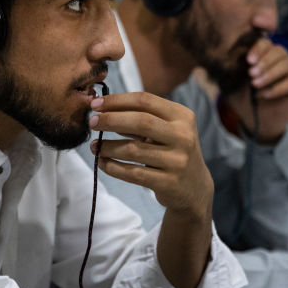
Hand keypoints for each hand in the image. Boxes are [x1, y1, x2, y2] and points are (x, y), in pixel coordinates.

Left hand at [90, 91, 212, 220]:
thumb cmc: (172, 151)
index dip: (117, 100)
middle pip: (140, 121)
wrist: (194, 187)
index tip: (96, 104)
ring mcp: (177, 161)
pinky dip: (113, 167)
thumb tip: (103, 109)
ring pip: (133, 150)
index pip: (145, 100)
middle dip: (111, 120)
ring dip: (107, 146)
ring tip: (94, 146)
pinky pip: (133, 173)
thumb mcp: (165, 130)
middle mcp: (183, 136)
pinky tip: (102, 162)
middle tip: (92, 122)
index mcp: (182, 116)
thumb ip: (140, 118)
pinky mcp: (168, 183)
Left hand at [223, 38, 287, 142]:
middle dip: (264, 63)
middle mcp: (283, 60)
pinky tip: (265, 94)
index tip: (248, 60)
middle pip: (279, 52)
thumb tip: (203, 62)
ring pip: (287, 64)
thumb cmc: (244, 100)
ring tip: (256, 85)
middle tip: (251, 75)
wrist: (257, 121)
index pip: (266, 43)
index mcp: (266, 55)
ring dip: (270, 74)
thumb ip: (225, 71)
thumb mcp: (232, 84)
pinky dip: (279, 87)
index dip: (259, 49)